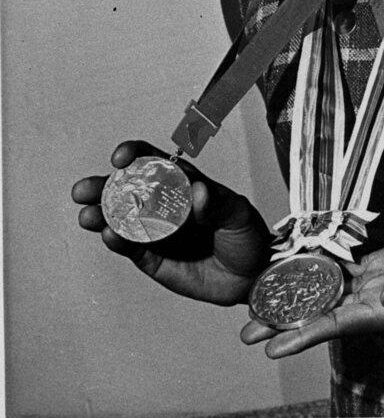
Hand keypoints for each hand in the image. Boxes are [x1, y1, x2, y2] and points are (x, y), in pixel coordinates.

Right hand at [71, 140, 271, 305]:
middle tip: (84, 190)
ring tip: (87, 216)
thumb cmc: (247, 235)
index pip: (155, 163)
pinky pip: (132, 248)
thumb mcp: (238, 213)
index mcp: (184, 184)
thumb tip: (198, 191)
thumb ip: (218, 203)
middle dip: (102, 186)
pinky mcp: (153, 259)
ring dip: (102, 215)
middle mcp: (165, 205)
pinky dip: (119, 242)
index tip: (121, 157)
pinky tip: (110, 236)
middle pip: (127, 190)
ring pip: (122, 220)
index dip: (135, 156)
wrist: (252, 276)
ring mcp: (157, 232)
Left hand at [241, 238, 383, 357]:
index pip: (341, 326)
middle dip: (286, 320)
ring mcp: (381, 277)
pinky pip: (347, 261)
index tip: (272, 345)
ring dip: (296, 292)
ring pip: (331, 286)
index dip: (307, 333)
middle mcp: (380, 299)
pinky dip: (320, 263)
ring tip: (258, 298)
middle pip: (325, 310)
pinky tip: (294, 264)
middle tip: (246, 329)